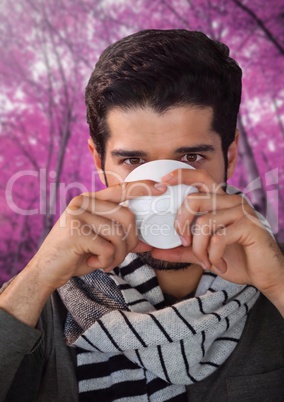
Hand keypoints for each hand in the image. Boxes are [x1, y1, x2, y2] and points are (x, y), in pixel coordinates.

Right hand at [29, 180, 166, 290]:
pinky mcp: (76, 232)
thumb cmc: (76, 254)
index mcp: (90, 200)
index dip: (142, 187)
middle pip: (127, 217)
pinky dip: (105, 262)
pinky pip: (108, 249)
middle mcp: (83, 203)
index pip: (121, 189)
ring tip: (104, 262)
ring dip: (118, 256)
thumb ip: (121, 238)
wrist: (46, 270)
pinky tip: (92, 263)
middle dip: (129, 243)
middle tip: (117, 256)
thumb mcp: (101, 243)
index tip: (161, 187)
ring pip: (119, 235)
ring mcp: (78, 215)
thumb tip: (147, 243)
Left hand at [151, 169, 283, 311]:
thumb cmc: (236, 259)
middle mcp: (231, 201)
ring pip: (204, 222)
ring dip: (199, 248)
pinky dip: (213, 255)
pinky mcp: (249, 226)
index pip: (200, 177)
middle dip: (182, 223)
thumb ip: (181, 250)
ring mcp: (241, 212)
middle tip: (184, 242)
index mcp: (221, 202)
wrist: (265, 275)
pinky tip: (219, 264)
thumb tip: (154, 251)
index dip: (181, 175)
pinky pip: (218, 237)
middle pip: (194, 199)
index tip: (163, 180)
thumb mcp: (203, 253)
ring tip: (205, 261)